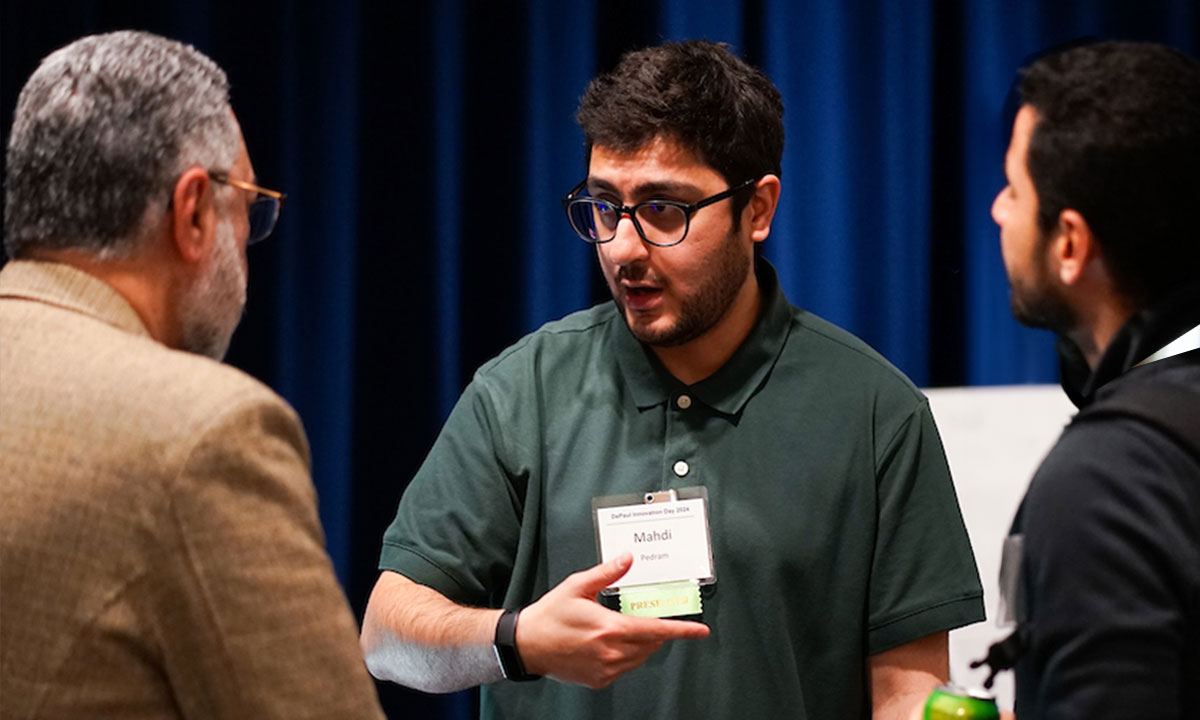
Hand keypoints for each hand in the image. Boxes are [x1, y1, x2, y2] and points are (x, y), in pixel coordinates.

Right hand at [516, 553, 709, 687]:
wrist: (528, 645)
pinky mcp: (599, 680)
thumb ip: (606, 573)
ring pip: (640, 657)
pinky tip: (608, 644)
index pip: (655, 630)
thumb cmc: (550, 615)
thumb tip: (628, 559)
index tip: (700, 631)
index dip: (681, 631)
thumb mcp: (577, 586)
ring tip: (620, 628)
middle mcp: (611, 652)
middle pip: (650, 644)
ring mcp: (605, 669)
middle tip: (643, 617)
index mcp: (609, 628)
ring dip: (641, 644)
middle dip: (655, 631)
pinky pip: (624, 668)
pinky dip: (626, 655)